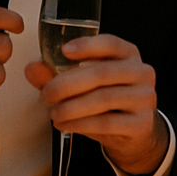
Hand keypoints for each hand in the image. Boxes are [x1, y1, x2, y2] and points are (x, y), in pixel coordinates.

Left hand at [22, 34, 168, 174]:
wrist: (134, 131)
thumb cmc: (107, 101)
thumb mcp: (84, 83)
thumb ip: (56, 74)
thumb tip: (32, 68)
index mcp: (128, 55)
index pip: (110, 44)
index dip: (87, 45)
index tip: (63, 51)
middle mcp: (141, 72)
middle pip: (101, 73)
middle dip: (67, 84)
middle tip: (46, 95)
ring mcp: (145, 98)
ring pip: (103, 99)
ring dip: (71, 107)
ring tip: (53, 113)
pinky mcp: (141, 123)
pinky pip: (106, 122)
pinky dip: (80, 124)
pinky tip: (65, 125)